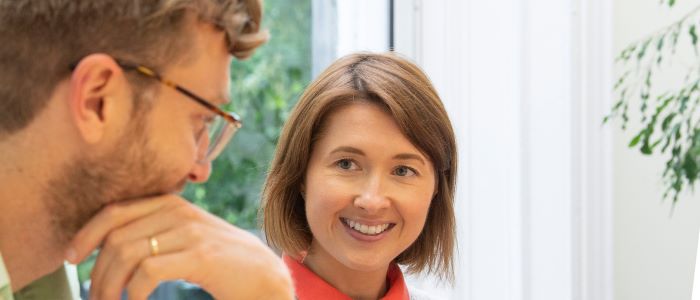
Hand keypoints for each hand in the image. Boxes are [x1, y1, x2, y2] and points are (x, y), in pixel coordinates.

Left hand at [65, 194, 292, 299]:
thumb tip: (110, 246)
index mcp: (172, 204)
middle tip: (94, 297)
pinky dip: (133, 294)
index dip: (86, 233)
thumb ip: (157, 231)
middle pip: (116, 236)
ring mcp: (190, 232)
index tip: (72, 257)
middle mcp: (179, 212)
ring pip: (127, 254)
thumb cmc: (221, 263)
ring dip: (109, 286)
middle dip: (97, 271)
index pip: (115, 211)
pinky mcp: (199, 255)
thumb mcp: (186, 237)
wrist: (264, 276)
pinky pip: (148, 272)